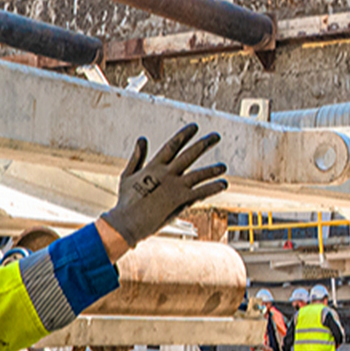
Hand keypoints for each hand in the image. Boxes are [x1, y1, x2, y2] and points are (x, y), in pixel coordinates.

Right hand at [101, 124, 227, 246]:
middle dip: (204, 144)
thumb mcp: (128, 175)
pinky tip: (223, 184)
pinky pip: (200, 192)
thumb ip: (137, 157)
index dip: (184, 135)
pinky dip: (212, 188)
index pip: (172, 145)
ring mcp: (174, 187)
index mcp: (154, 166)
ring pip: (198, 174)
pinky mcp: (179, 201)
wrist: (126, 223)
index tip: (194, 127)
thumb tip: (142, 138)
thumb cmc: (126, 201)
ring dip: (212, 170)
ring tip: (223, 166)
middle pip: (189, 155)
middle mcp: (166, 174)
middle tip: (216, 136)